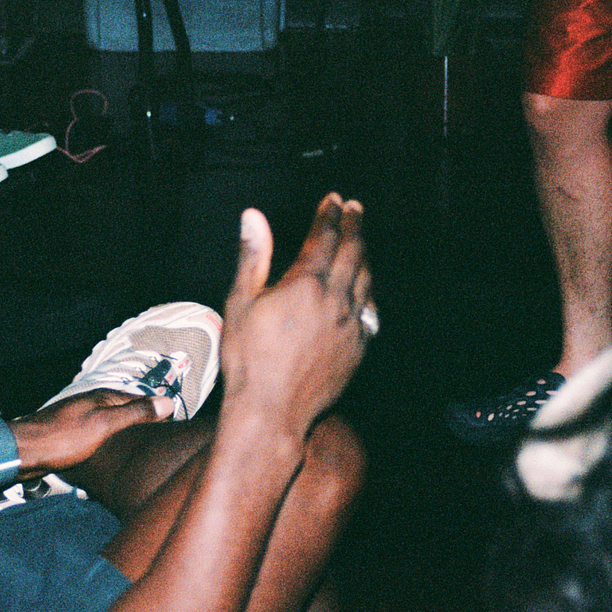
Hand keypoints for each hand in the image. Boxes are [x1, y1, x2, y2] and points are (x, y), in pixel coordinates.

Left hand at [12, 390, 173, 476]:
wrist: (24, 452)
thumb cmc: (62, 437)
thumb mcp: (105, 424)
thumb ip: (136, 413)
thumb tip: (167, 402)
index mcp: (103, 397)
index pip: (141, 401)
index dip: (158, 413)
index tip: (175, 427)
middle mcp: (93, 405)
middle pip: (127, 413)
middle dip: (144, 426)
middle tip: (161, 443)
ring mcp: (81, 419)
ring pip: (113, 427)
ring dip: (126, 437)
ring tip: (141, 453)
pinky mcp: (72, 436)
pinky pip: (100, 439)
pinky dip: (111, 446)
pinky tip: (113, 459)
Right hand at [219, 193, 372, 438]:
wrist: (271, 411)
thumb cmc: (248, 360)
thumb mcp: (240, 303)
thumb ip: (253, 257)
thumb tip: (253, 218)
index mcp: (305, 284)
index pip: (324, 237)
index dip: (329, 214)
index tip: (333, 200)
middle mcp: (335, 300)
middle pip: (353, 252)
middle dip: (354, 226)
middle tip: (354, 210)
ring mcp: (350, 325)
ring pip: (366, 279)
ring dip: (364, 255)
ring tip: (360, 242)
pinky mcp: (357, 348)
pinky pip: (371, 311)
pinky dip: (368, 292)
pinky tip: (365, 289)